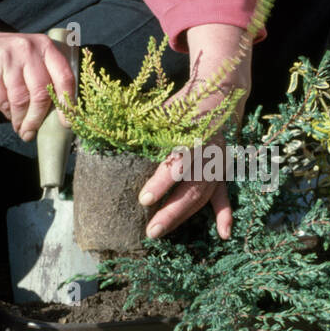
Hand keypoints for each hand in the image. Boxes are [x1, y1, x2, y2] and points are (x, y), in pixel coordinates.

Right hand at [0, 30, 74, 140]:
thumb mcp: (27, 57)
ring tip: (22, 129)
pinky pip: (4, 103)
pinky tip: (9, 116)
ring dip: (23, 121)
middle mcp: (28, 49)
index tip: (68, 123)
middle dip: (40, 118)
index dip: (68, 103)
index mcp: (44, 45)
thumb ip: (44, 75)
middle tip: (34, 132)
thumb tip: (58, 112)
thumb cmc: (1, 58)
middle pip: (43, 92)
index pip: (65, 76)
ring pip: (23, 101)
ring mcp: (8, 60)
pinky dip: (8, 114)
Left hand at [139, 23, 251, 239]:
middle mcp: (207, 152)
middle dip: (171, 211)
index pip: (177, 163)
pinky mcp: (222, 171)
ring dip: (183, 217)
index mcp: (191, 134)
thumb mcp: (160, 111)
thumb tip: (104, 135)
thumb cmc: (180, 106)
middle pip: (191, 188)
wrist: (216, 96)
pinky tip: (223, 235)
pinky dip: (224, 215)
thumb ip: (140, 126)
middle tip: (150, 230)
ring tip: (160, 233)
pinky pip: (224, 195)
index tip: (144, 200)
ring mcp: (217, 164)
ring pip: (202, 196)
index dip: (162, 183)